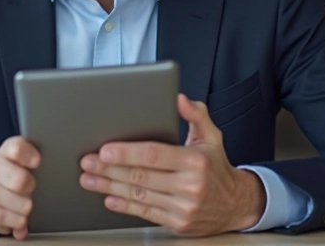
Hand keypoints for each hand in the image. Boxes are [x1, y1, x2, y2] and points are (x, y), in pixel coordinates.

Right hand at [0, 136, 39, 239]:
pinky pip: (9, 219)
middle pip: (18, 180)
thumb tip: (59, 159)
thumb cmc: (9, 171)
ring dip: (25, 207)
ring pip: (15, 203)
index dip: (29, 156)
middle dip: (30, 186)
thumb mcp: (20, 157)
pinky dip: (18, 222)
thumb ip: (36, 155)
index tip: (38, 162)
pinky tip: (22, 218)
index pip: (17, 149)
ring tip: (28, 205)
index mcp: (6, 152)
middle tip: (32, 187)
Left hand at [79, 94, 265, 236]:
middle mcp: (190, 186)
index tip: (105, 150)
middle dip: (110, 169)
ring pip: (139, 195)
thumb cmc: (217, 168)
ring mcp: (183, 207)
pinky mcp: (178, 223)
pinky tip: (109, 198)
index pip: (154, 155)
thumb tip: (179, 99)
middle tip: (88, 162)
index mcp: (195, 161)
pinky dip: (124, 205)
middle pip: (141, 175)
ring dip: (110, 187)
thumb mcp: (212, 136)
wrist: (237, 205)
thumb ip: (196, 115)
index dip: (127, 152)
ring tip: (89, 178)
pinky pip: (146, 212)